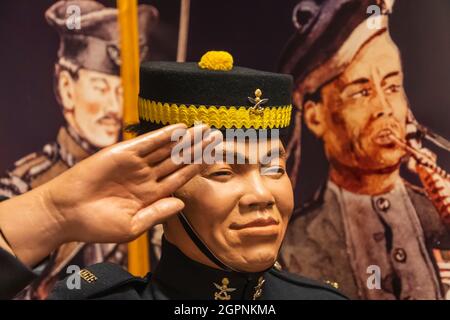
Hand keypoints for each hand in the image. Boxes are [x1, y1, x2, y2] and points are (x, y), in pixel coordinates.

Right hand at [0, 123, 218, 265]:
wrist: (65, 214)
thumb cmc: (96, 226)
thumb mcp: (132, 226)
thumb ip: (158, 213)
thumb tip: (182, 204)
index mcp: (151, 195)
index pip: (180, 178)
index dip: (198, 167)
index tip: (215, 159)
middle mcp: (147, 177)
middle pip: (178, 160)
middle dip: (197, 149)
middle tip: (217, 137)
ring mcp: (135, 165)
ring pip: (166, 149)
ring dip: (185, 139)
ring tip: (205, 129)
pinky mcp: (122, 154)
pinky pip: (147, 143)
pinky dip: (163, 135)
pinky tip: (180, 128)